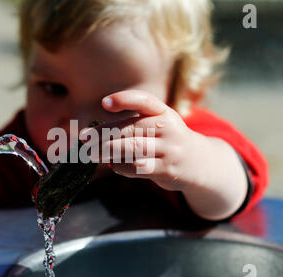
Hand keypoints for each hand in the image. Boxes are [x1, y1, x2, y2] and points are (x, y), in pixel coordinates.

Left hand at [80, 90, 202, 190]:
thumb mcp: (158, 124)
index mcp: (164, 112)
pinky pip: (137, 167)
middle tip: (84, 138)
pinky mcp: (166, 169)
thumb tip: (95, 133)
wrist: (198, 163)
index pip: (145, 101)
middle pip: (131, 128)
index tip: (105, 103)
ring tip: (90, 153)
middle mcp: (169, 128)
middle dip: (104, 133)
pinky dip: (121, 166)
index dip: (125, 100)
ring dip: (107, 151)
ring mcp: (169, 150)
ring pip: (133, 149)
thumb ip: (132, 124)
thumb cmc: (166, 140)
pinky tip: (112, 164)